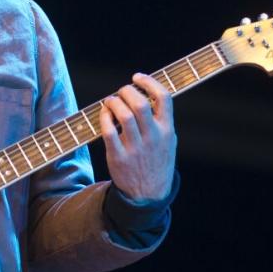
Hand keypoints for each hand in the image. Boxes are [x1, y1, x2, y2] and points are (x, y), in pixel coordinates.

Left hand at [100, 73, 176, 201]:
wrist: (148, 194)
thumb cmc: (156, 161)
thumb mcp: (168, 141)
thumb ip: (161, 119)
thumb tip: (146, 92)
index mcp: (167, 130)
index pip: (164, 98)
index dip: (149, 82)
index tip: (137, 77)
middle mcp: (153, 138)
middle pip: (140, 104)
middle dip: (127, 91)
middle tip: (121, 92)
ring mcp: (136, 148)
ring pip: (123, 115)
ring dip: (114, 102)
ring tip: (111, 101)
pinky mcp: (118, 157)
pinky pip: (108, 131)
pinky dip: (104, 117)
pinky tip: (104, 113)